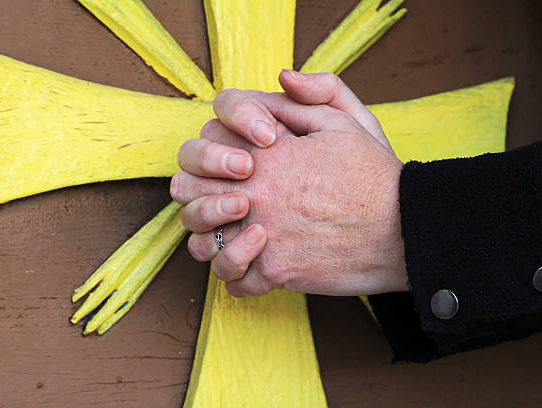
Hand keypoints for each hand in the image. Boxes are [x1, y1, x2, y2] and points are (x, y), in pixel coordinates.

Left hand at [171, 71, 407, 296]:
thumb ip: (309, 95)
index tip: (230, 163)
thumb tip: (281, 77)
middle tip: (219, 199)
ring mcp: (261, 237)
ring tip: (229, 235)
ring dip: (210, 240)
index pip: (203, 145)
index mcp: (265, 156)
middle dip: (197, 194)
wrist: (404, 228)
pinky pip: (233, 281)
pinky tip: (249, 264)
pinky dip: (235, 276)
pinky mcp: (276, 273)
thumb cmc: (374, 175)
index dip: (207, 151)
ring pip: (202, 244)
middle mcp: (255, 195)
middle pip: (189, 194)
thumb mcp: (346, 120)